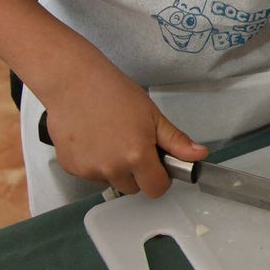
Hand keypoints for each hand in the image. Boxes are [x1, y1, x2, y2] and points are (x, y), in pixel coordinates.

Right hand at [39, 51, 208, 196]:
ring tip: (110, 138)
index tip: (157, 163)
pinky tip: (93, 139)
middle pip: (133, 188)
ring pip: (111, 182)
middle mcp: (112, 168)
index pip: (156, 189)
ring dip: (114, 169)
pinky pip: (90, 175)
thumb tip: (199, 155)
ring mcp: (89, 170)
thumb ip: (176, 140)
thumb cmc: (112, 91)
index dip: (160, 177)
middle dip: (137, 173)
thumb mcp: (152, 114)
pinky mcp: (71, 167)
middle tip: (132, 145)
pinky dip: (94, 163)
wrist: (72, 80)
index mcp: (136, 156)